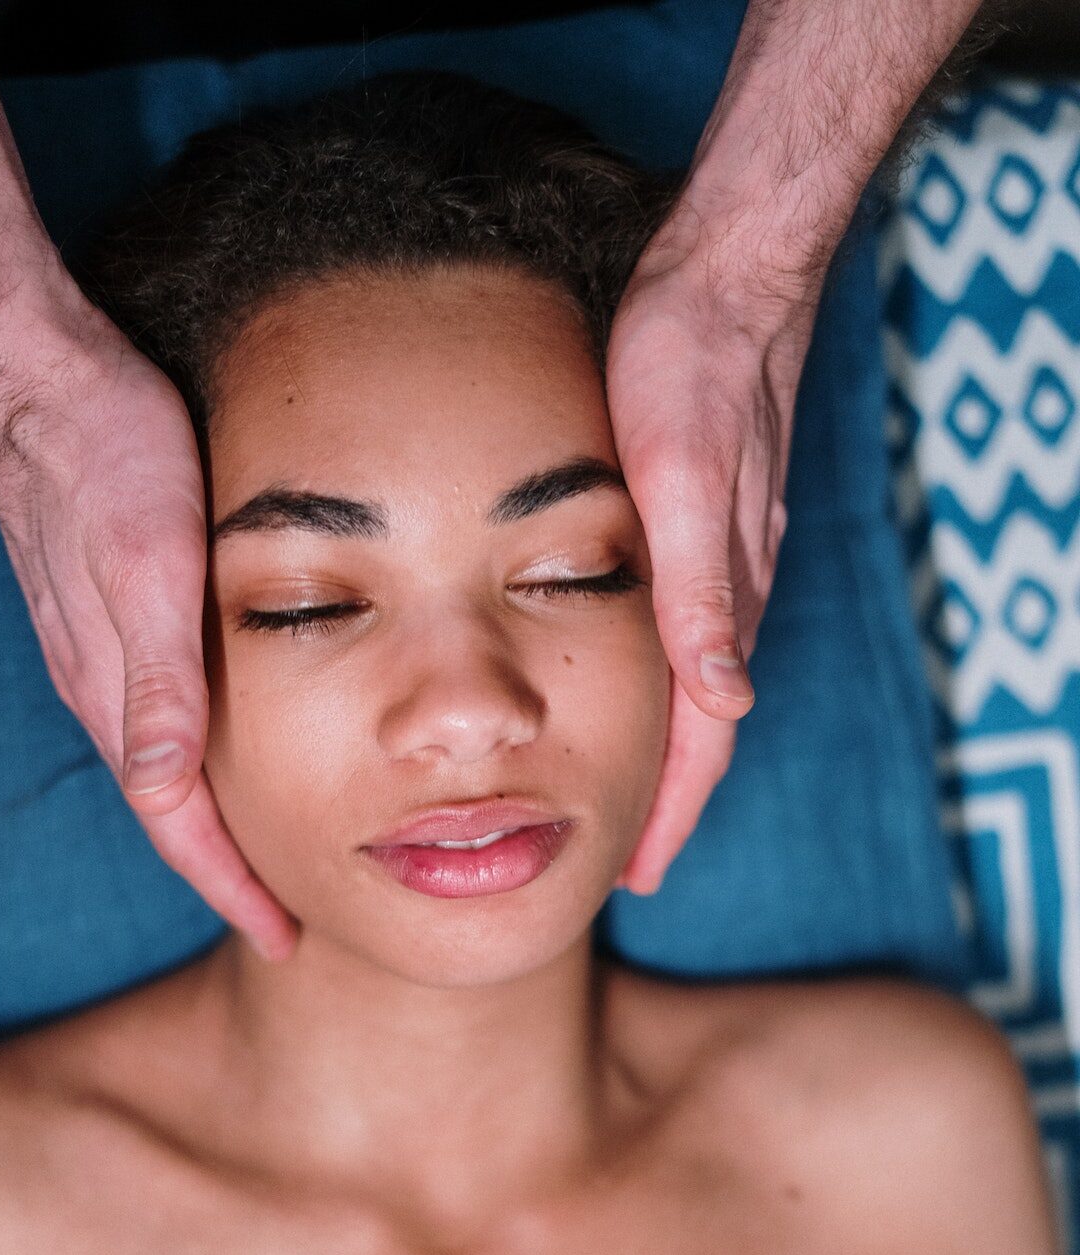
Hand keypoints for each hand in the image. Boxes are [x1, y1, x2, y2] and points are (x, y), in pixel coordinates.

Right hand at [0, 298, 298, 961]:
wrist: (35, 374)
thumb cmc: (103, 456)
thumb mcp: (147, 565)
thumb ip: (157, 680)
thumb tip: (165, 787)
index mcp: (115, 690)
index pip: (177, 822)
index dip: (230, 885)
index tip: (279, 936)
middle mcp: (103, 686)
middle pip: (169, 809)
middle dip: (225, 871)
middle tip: (286, 915)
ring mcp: (100, 652)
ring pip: (163, 765)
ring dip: (213, 819)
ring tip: (268, 853)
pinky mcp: (108, 614)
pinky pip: (156, 716)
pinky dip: (200, 758)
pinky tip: (231, 747)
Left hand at [605, 209, 818, 893]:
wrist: (726, 280)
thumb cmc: (693, 371)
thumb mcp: (683, 479)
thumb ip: (701, 593)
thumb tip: (726, 701)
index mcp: (720, 601)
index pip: (701, 741)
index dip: (668, 814)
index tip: (634, 878)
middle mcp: (728, 598)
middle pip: (701, 732)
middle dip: (665, 805)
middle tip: (624, 868)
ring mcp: (721, 569)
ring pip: (694, 691)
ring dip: (664, 755)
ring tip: (621, 805)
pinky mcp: (705, 535)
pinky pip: (686, 640)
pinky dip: (660, 691)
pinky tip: (634, 693)